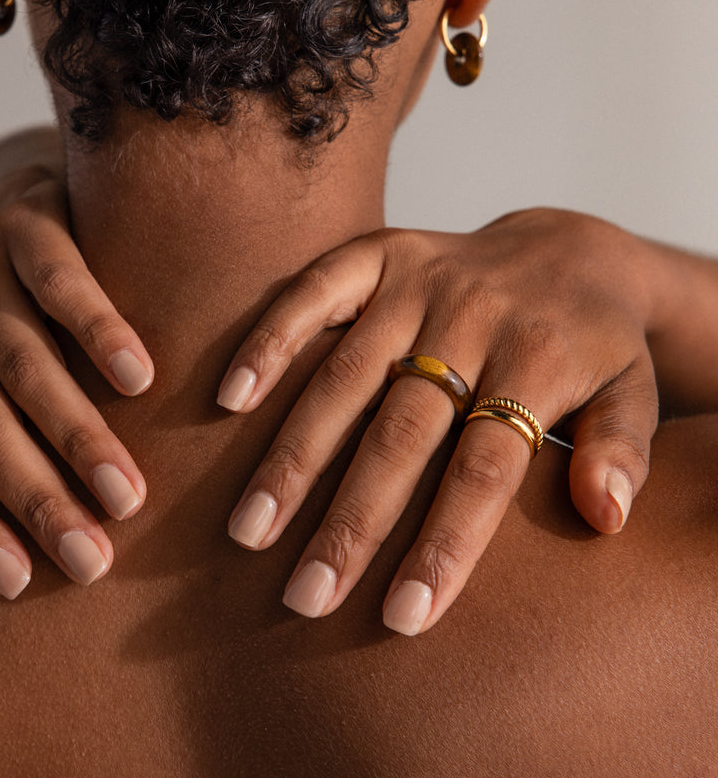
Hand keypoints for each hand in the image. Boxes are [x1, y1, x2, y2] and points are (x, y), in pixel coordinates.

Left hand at [0, 173, 153, 597]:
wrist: (2, 212)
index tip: (18, 584)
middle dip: (34, 497)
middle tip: (91, 561)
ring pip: (26, 365)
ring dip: (76, 434)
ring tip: (128, 495)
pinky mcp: (29, 229)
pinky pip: (62, 286)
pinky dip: (98, 331)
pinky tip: (140, 379)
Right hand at [220, 208, 658, 632]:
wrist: (566, 249)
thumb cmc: (592, 342)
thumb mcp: (635, 392)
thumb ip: (622, 450)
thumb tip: (604, 516)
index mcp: (540, 357)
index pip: (486, 466)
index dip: (444, 541)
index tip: (402, 617)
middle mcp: (472, 316)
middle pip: (403, 431)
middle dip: (351, 519)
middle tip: (305, 595)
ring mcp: (418, 281)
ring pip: (345, 377)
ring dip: (294, 455)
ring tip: (251, 529)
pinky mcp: (377, 254)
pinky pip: (312, 294)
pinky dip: (270, 344)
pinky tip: (231, 400)